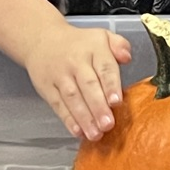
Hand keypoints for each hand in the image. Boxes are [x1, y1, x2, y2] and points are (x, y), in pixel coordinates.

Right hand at [24, 23, 130, 140]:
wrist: (42, 39)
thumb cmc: (79, 44)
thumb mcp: (102, 36)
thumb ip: (120, 45)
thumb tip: (127, 57)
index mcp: (94, 48)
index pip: (104, 67)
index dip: (111, 85)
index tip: (116, 102)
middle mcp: (76, 61)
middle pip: (88, 85)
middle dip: (98, 107)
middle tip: (108, 124)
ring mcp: (60, 75)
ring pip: (72, 97)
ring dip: (84, 118)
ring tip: (95, 134)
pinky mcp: (47, 87)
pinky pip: (58, 104)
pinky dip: (68, 119)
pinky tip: (78, 131)